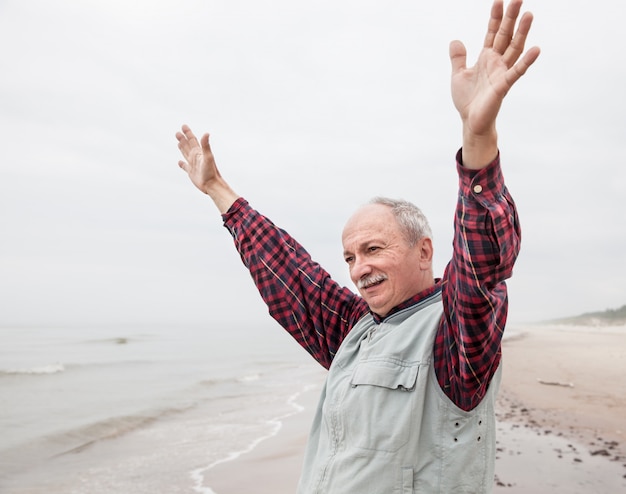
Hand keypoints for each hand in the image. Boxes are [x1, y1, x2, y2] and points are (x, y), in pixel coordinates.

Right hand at [176, 124, 238, 212]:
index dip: (188, 133)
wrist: (212, 185)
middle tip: (178, 132)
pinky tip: (179, 162)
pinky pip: (184, 166)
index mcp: (199, 152)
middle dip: (183, 139)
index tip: (183, 126)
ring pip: (185, 153)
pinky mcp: (191, 172)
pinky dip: (181, 164)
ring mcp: (193, 164)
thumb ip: (206, 145)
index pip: (192, 140)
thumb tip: (206, 133)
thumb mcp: (208, 157)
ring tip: (178, 142)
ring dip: (182, 147)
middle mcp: (196, 157)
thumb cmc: (211, 172)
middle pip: (188, 145)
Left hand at [450, 0, 539, 167]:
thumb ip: (458, 58)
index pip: (492, 32)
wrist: (471, 121)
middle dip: (511, 18)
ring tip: (529, 14)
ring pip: (514, 49)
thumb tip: (455, 40)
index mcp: (486, 57)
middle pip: (506, 35)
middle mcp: (497, 62)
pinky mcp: (503, 86)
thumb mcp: (458, 75)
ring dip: (522, 33)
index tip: (499, 0)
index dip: (495, 17)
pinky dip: (526, 61)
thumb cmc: (467, 100)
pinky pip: (517, 71)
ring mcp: (502, 72)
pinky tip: (536, 49)